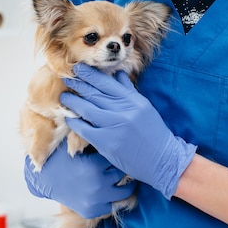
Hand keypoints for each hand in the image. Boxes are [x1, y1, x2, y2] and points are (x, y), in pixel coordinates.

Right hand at [24, 139, 137, 218]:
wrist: (42, 179)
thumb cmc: (60, 157)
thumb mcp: (75, 143)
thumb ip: (92, 134)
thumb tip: (110, 121)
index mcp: (95, 166)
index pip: (118, 156)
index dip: (116, 151)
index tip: (116, 149)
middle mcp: (98, 185)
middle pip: (122, 174)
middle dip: (120, 166)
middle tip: (118, 162)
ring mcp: (95, 201)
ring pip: (124, 192)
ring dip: (122, 184)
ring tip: (117, 176)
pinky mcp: (92, 212)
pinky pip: (112, 205)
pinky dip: (111, 198)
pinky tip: (106, 189)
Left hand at [61, 63, 196, 199]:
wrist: (162, 160)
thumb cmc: (154, 133)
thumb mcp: (145, 107)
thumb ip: (129, 91)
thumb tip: (118, 74)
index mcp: (133, 100)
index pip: (107, 82)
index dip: (90, 74)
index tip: (79, 68)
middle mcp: (124, 110)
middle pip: (95, 93)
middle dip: (78, 84)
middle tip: (67, 78)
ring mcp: (115, 126)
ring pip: (87, 109)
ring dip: (73, 101)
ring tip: (64, 96)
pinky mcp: (107, 143)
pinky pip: (85, 129)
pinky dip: (75, 123)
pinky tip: (68, 118)